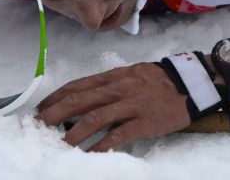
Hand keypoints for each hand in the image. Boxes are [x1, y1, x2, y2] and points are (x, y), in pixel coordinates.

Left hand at [36, 62, 190, 151]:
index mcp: (112, 76)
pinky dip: (101, 145)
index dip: (56, 97)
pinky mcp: (144, 121)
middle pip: (79, 100)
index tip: (41, 108)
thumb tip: (84, 97)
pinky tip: (89, 155)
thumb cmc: (158, 80)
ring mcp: (131, 104)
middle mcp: (118, 88)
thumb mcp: (130, 74)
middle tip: (39, 126)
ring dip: (73, 132)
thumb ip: (108, 85)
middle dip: (55, 114)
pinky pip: (118, 135)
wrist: (190, 83)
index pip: (77, 86)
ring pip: (95, 117)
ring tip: (59, 145)